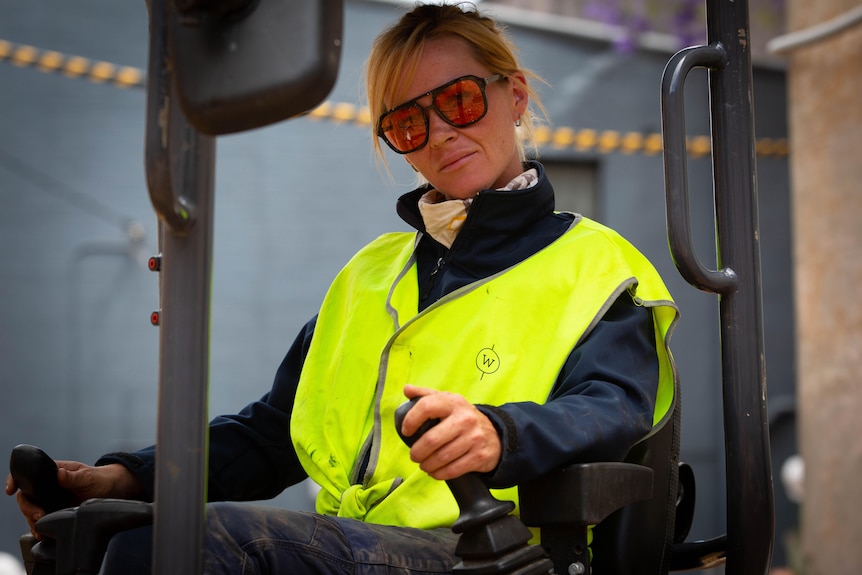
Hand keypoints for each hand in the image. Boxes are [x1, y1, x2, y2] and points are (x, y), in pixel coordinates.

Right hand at [5, 461, 141, 538]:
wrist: (113, 490)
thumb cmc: (100, 478)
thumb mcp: (89, 476)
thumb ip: (74, 477)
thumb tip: (59, 473)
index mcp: (53, 471)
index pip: (29, 474)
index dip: (15, 480)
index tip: (11, 489)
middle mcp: (49, 486)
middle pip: (26, 496)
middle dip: (28, 508)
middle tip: (38, 515)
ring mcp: (51, 499)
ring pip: (31, 510)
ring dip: (32, 520)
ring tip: (40, 528)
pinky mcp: (56, 511)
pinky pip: (41, 520)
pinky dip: (39, 528)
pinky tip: (42, 533)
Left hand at [401, 384, 501, 480]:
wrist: (495, 434)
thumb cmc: (463, 418)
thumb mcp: (448, 402)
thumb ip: (426, 394)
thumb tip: (407, 389)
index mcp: (454, 402)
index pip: (427, 406)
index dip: (411, 420)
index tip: (406, 431)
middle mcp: (465, 419)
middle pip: (432, 439)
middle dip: (417, 452)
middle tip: (414, 456)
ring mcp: (474, 438)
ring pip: (441, 457)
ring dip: (427, 465)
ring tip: (423, 464)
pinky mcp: (479, 456)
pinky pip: (453, 469)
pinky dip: (439, 474)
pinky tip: (435, 472)